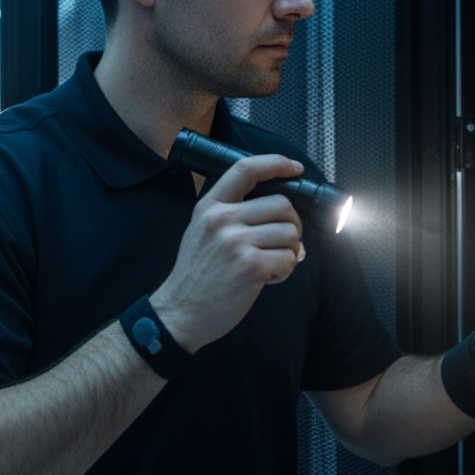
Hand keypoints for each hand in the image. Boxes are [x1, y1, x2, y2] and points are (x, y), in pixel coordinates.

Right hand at [150, 154, 305, 353]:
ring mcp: (236, 242)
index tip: (294, 168)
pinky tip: (267, 278)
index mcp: (209, 207)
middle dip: (292, 224)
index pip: (245, 169)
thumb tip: (277, 209)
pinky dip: (285, 270)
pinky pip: (289, 258)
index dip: (276, 163)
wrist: (181, 312)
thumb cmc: (196, 276)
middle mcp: (222, 220)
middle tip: (282, 242)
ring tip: (270, 264)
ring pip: (290, 233)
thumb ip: (231, 214)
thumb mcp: (201, 231)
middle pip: (282, 204)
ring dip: (289, 251)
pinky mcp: (250, 266)